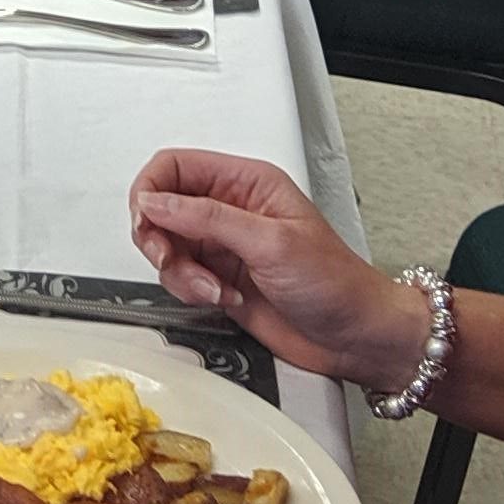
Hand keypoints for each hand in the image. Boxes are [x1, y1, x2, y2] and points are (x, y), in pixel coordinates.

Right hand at [127, 147, 428, 393]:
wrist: (355, 337)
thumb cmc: (336, 283)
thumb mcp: (271, 242)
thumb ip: (208, 218)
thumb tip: (156, 201)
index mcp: (247, 183)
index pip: (176, 167)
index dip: (152, 189)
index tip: (148, 219)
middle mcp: (230, 211)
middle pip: (162, 208)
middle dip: (160, 237)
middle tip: (172, 258)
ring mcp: (223, 247)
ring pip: (166, 247)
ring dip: (180, 272)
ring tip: (213, 287)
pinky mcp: (218, 280)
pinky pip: (179, 278)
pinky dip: (191, 292)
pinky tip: (224, 297)